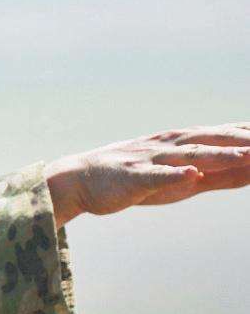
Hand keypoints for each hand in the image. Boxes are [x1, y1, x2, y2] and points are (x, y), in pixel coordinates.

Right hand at [45, 123, 249, 227]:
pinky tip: (191, 174)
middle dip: (244, 140)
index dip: (249, 134)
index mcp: (182, 144)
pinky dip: (174, 175)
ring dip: (218, 154)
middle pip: (212, 140)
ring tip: (247, 155)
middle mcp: (169, 146)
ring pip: (190, 155)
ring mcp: (151, 160)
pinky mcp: (133, 178)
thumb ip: (220, 175)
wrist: (80, 179)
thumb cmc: (133, 179)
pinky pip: (155, 176)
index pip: (224, 135)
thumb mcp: (183, 177)